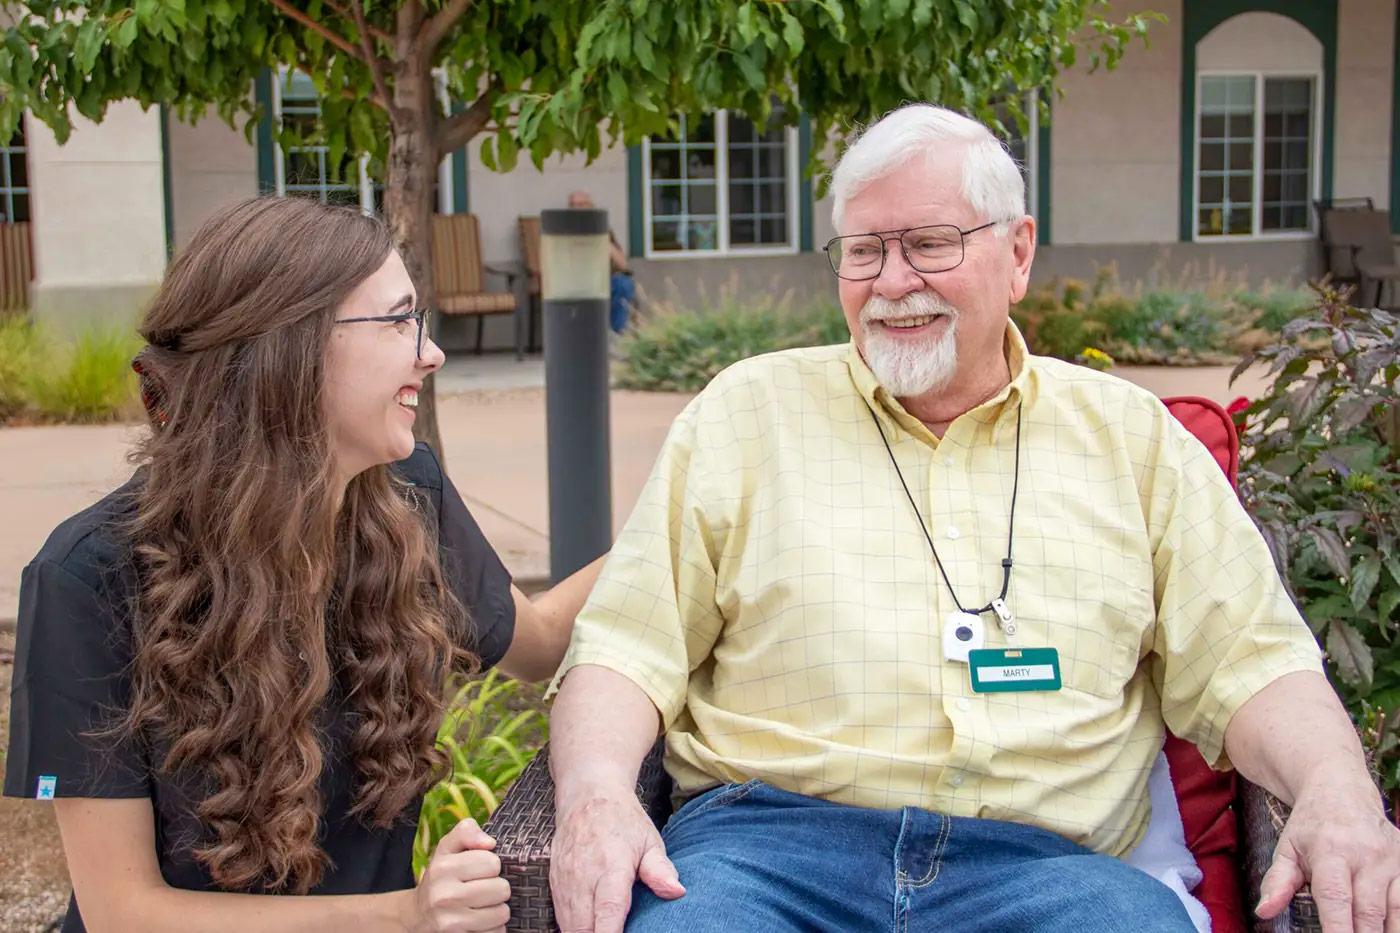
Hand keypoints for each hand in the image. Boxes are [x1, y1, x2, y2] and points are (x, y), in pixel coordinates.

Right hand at [410, 818, 510, 932]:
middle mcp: (444, 896)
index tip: (482, 869)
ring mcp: (451, 923)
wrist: (418, 914)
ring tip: (483, 905)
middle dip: (498, 888)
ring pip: (502, 913)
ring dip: (498, 909)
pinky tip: (480, 922)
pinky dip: (493, 928)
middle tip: (484, 889)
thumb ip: (467, 832)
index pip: (493, 863)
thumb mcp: (448, 847)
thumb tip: (489, 842)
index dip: (492, 864)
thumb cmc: (442, 876)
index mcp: (443, 868)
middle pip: (501, 889)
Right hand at [551, 789, 683, 932]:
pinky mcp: (554, 883)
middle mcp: (583, 876)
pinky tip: (589, 927)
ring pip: (569, 925)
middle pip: (584, 926)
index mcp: (612, 866)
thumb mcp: (648, 840)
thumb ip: (660, 869)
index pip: (609, 910)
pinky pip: (560, 916)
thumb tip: (677, 891)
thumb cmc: (622, 820)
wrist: (587, 796)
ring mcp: (565, 881)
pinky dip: (573, 927)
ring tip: (604, 932)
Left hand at [1257, 775, 1399, 931]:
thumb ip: (1277, 881)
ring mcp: (1392, 858)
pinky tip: (1390, 928)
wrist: (1340, 790)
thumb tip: (1263, 911)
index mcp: (1330, 850)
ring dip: (1386, 932)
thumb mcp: (1287, 848)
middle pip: (1369, 911)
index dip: (1337, 929)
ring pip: (1396, 910)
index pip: (1335, 898)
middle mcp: (1367, 855)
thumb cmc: (1311, 825)